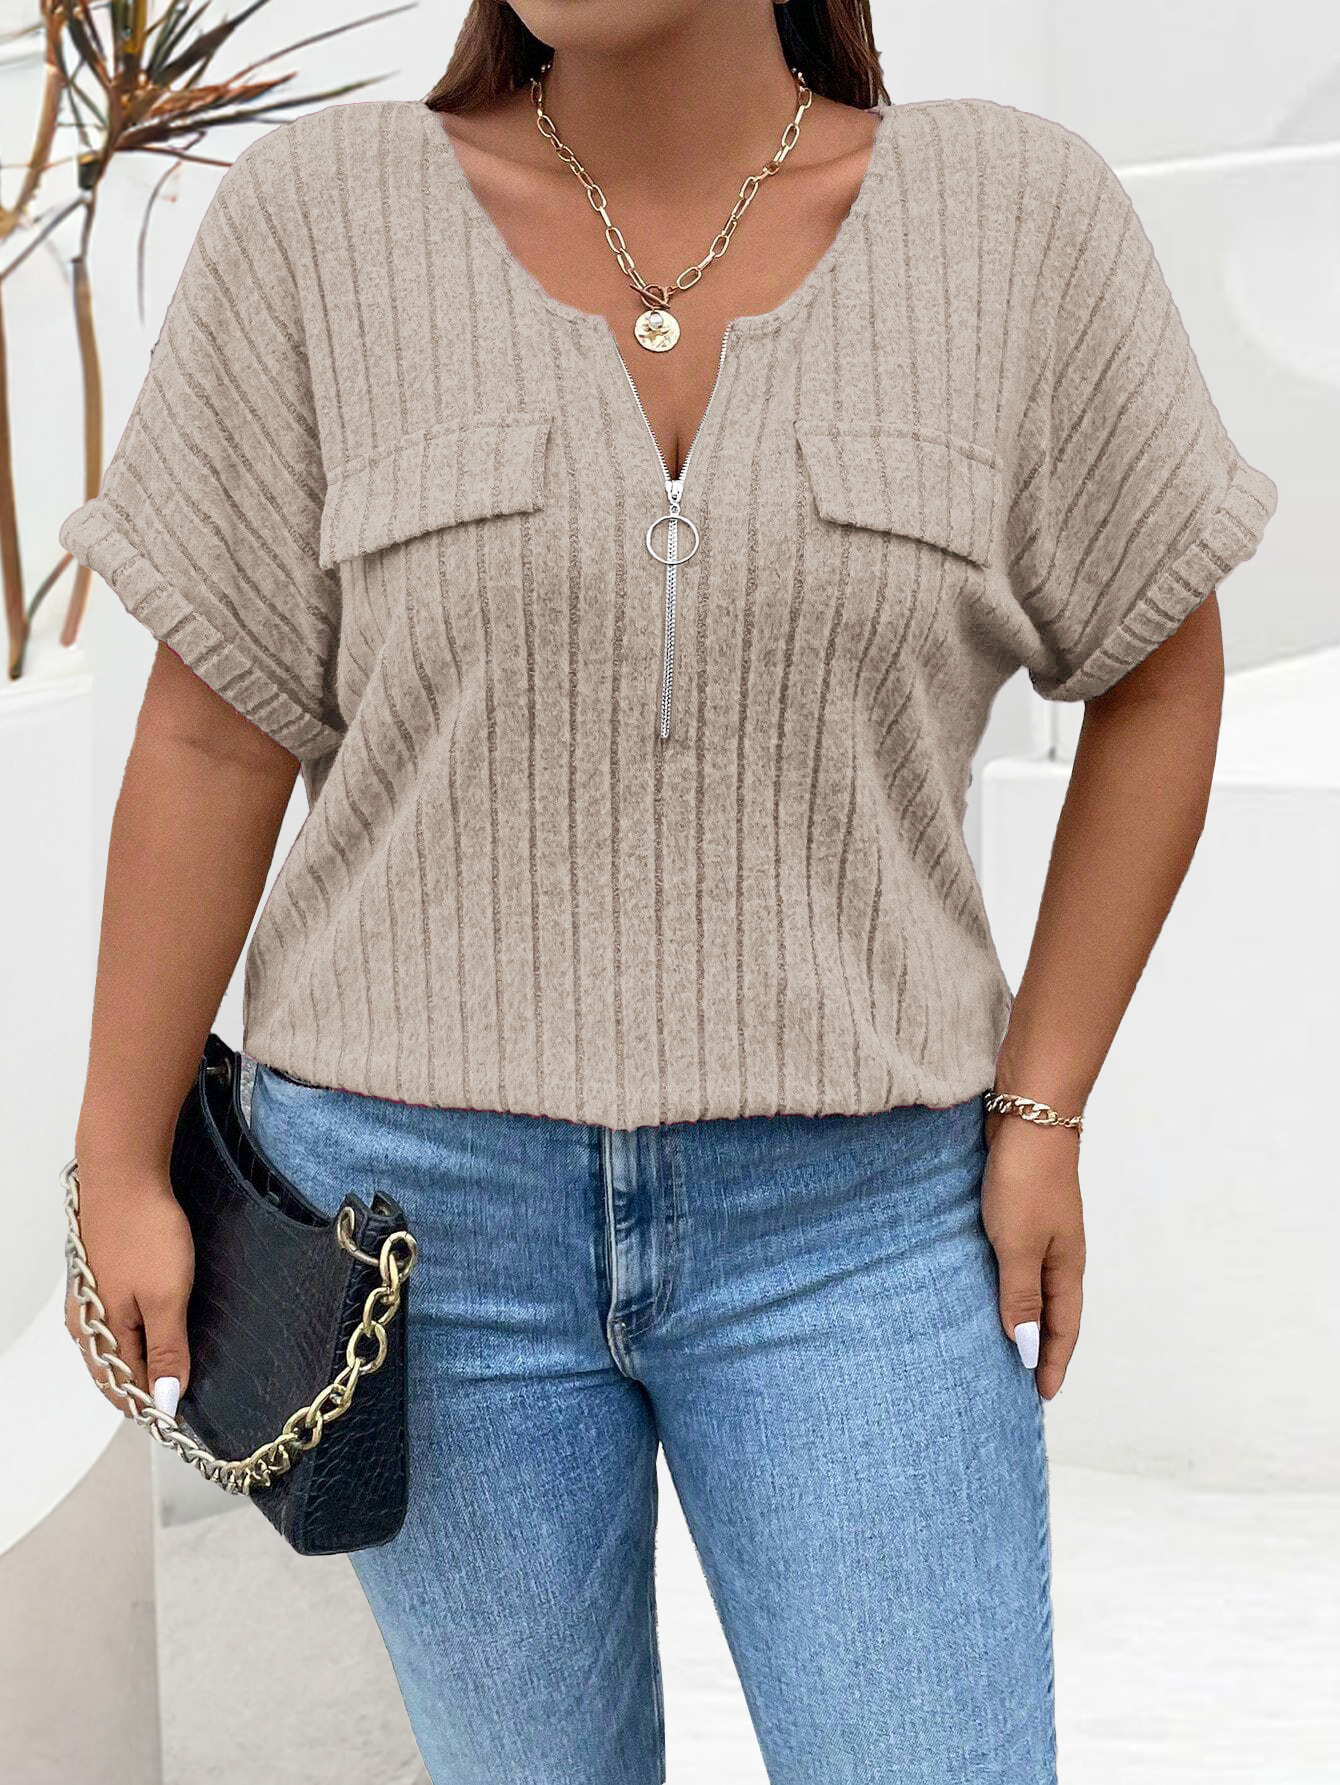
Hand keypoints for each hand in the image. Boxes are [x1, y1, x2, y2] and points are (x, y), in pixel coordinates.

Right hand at [64, 1167, 195, 1419]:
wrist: (125, 1177)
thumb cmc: (144, 1233)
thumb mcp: (167, 1297)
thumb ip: (167, 1349)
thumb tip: (165, 1401)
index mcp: (99, 1335)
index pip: (125, 1389)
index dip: (154, 1406)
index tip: (185, 1418)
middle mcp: (86, 1323)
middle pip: (116, 1371)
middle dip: (148, 1386)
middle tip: (184, 1397)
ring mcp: (90, 1299)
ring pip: (116, 1346)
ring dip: (142, 1361)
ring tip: (174, 1370)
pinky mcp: (100, 1277)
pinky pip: (117, 1321)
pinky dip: (138, 1335)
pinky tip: (157, 1330)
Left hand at [980, 1109, 1084, 1399]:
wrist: (1028, 1114)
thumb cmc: (1026, 1179)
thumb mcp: (1019, 1244)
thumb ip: (1020, 1295)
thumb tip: (1026, 1348)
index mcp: (1066, 1266)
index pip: (1064, 1327)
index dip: (1054, 1362)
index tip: (1042, 1396)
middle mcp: (1059, 1252)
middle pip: (1052, 1310)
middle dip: (1041, 1346)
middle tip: (1024, 1379)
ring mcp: (1041, 1229)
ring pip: (1032, 1284)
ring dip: (1022, 1314)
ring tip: (1001, 1341)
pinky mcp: (1019, 1209)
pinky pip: (1014, 1258)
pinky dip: (1005, 1280)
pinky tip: (983, 1284)